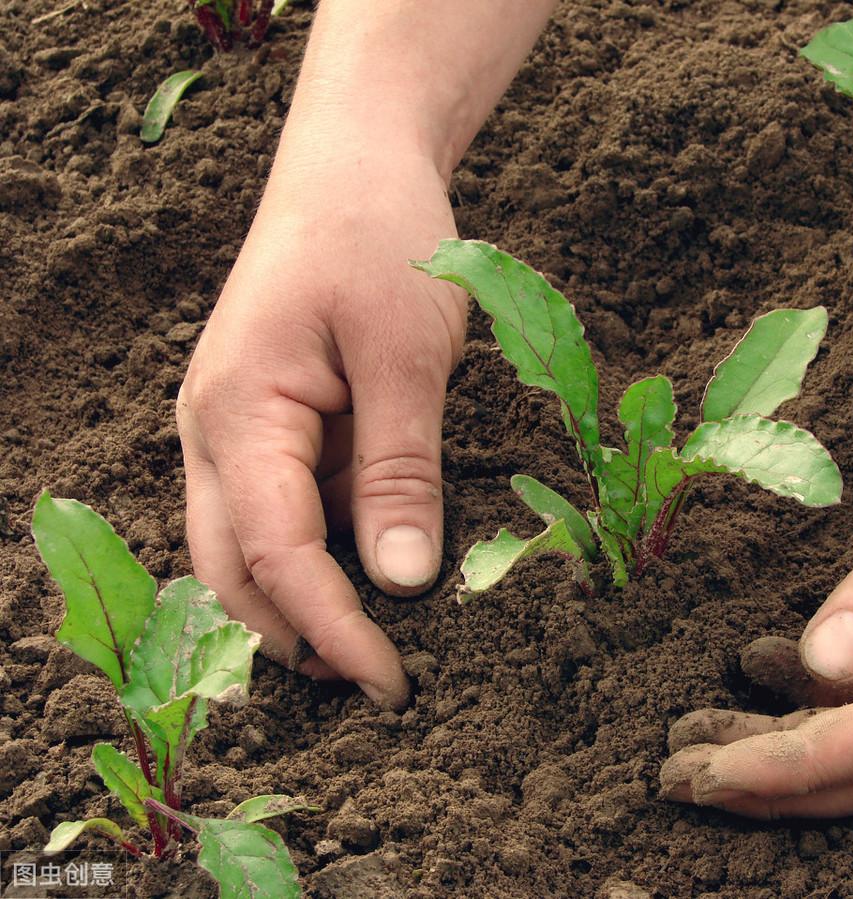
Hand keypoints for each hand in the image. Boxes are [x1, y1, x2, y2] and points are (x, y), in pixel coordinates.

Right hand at [176, 149, 464, 709]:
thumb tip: (402, 583)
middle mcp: (216, 433)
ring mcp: (237, 429)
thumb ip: (400, 472)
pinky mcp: (272, 423)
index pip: (274, 557)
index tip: (391, 681)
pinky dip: (323, 551)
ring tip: (379, 643)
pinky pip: (286, 506)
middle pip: (234, 570)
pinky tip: (376, 567)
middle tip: (378, 683)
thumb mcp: (406, 356)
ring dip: (307, 600)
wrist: (355, 163)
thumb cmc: (379, 238)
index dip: (331, 628)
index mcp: (237, 416)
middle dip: (297, 635)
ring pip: (253, 546)